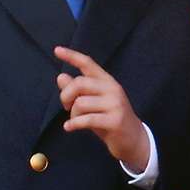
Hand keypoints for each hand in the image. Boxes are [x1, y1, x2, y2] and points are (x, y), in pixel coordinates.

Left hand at [54, 46, 149, 170]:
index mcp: (107, 81)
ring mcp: (115, 104)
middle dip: (65, 96)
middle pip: (79, 83)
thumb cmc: (109, 119)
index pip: (88, 64)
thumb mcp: (93, 103)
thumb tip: (61, 77)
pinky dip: (74, 124)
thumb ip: (78, 91)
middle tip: (66, 107)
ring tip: (75, 121)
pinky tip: (69, 128)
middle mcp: (113, 89)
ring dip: (72, 115)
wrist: (132, 139)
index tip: (57, 50)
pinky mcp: (114, 120)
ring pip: (80, 103)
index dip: (72, 56)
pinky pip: (86, 119)